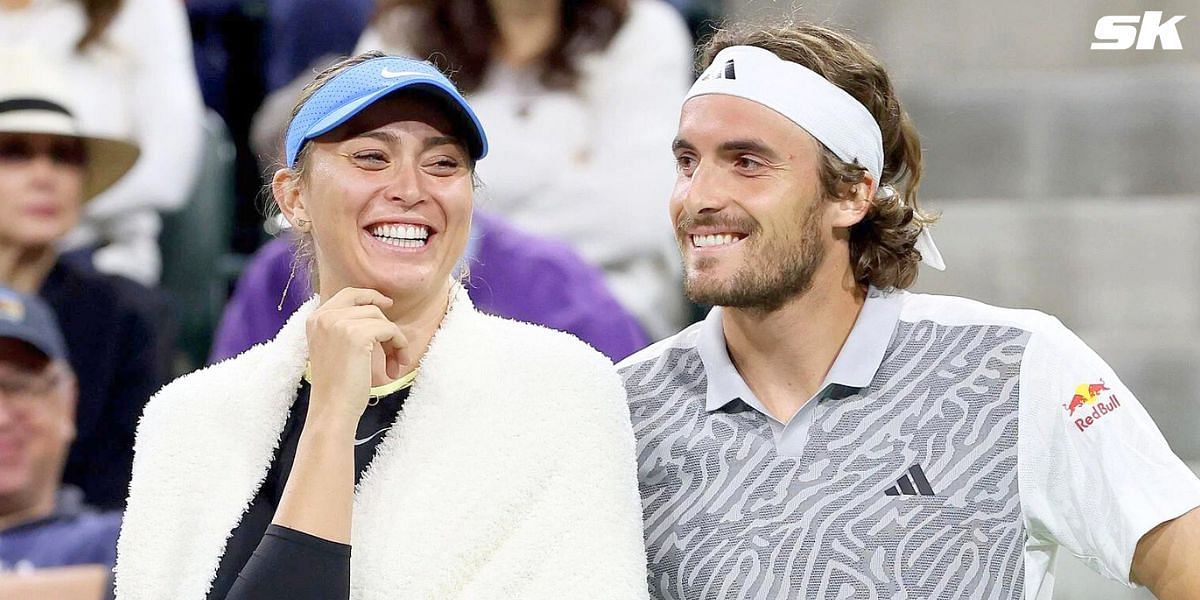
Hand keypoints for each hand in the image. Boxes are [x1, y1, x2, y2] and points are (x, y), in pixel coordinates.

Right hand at [305, 287, 407, 420]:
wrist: (332, 408)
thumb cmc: (337, 385)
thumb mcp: (333, 347)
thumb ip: (344, 327)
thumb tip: (375, 310)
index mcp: (316, 318)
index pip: (348, 294)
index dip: (370, 296)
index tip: (387, 304)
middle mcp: (324, 317)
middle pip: (368, 306)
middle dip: (386, 325)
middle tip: (397, 347)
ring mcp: (339, 324)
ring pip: (381, 319)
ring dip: (394, 341)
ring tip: (394, 365)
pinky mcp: (356, 335)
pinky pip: (390, 330)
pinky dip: (398, 345)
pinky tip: (395, 366)